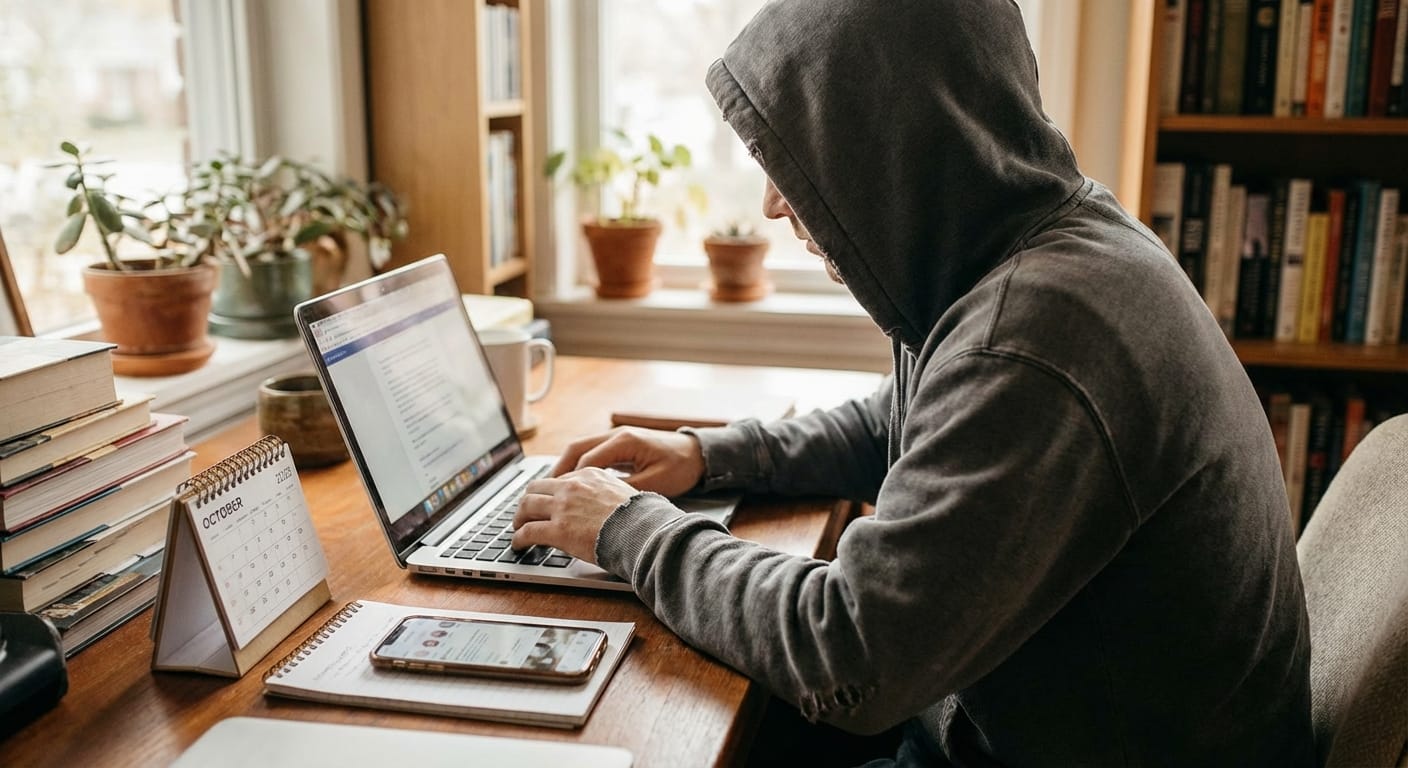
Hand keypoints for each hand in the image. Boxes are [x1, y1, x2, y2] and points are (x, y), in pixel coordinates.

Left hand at [511, 468, 637, 563]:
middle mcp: (573, 486)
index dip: (550, 493)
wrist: (643, 531)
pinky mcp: (558, 530)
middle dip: (528, 500)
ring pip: (527, 506)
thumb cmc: (641, 518)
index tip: (547, 501)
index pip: (560, 480)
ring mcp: (563, 507)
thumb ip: (606, 494)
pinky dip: (519, 538)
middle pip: (537, 487)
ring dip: (519, 517)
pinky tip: (519, 544)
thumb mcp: (624, 493)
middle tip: (525, 512)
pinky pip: (529, 531)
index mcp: (589, 475)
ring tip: (518, 528)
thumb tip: (605, 506)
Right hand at [551, 427, 705, 497]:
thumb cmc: (681, 468)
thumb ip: (625, 489)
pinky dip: (578, 466)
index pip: (587, 460)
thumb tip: (600, 501)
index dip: (570, 481)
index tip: (558, 499)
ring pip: (581, 449)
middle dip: (558, 470)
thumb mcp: (655, 483)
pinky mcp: (620, 444)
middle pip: (576, 449)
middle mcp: (616, 435)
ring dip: (566, 467)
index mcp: (624, 441)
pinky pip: (591, 452)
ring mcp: (617, 437)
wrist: (699, 454)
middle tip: (543, 491)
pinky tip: (573, 482)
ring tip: (552, 488)